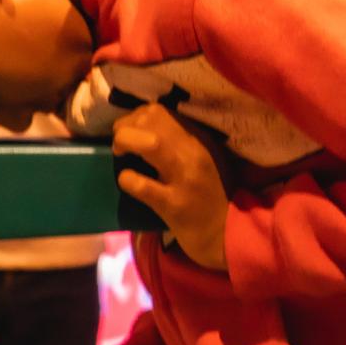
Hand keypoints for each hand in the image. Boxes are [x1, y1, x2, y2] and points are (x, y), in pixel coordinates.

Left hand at [112, 105, 229, 269]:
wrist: (225, 233)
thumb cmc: (210, 195)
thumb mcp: (202, 158)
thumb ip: (179, 141)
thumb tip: (141, 126)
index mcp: (199, 139)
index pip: (160, 111)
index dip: (135, 116)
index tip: (129, 130)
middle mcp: (193, 154)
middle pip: (152, 119)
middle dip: (125, 126)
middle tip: (120, 144)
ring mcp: (185, 179)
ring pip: (150, 144)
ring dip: (125, 142)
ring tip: (120, 154)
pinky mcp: (174, 205)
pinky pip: (143, 185)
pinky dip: (127, 179)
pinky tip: (127, 181)